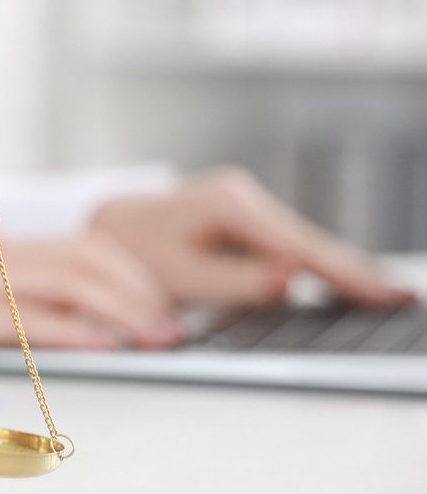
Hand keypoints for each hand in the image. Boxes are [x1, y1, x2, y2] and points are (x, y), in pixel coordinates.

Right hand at [0, 233, 186, 359]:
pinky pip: (21, 315)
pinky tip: (101, 344)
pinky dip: (70, 328)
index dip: (128, 273)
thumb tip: (56, 325)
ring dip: (120, 310)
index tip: (159, 305)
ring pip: (64, 282)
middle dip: (139, 291)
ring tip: (153, 338)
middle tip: (172, 327)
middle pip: (84, 259)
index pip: (77, 246)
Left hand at [89, 168, 414, 309]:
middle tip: (401, 298)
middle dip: (354, 272)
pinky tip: (344, 284)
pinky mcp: (240, 217)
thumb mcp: (180, 277)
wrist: (97, 230)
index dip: (347, 276)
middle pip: (312, 243)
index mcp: (229, 204)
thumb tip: (291, 277)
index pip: (302, 248)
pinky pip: (285, 246)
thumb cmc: (127, 254)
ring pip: (301, 244)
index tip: (386, 295)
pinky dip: (312, 265)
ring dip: (336, 271)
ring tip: (383, 295)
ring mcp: (243, 202)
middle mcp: (242, 195)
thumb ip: (238, 281)